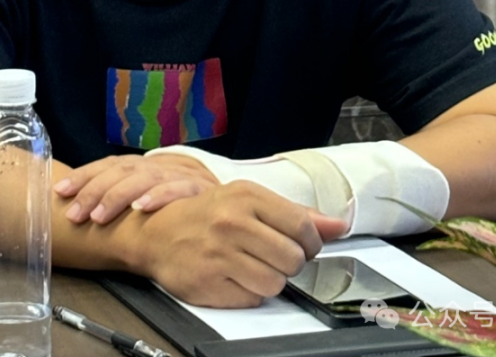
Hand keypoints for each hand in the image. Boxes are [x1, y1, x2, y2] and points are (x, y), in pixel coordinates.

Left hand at [54, 152, 218, 223]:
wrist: (226, 202)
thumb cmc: (179, 203)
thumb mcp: (147, 194)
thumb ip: (120, 194)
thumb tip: (77, 204)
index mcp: (141, 165)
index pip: (108, 163)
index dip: (84, 176)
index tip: (60, 191)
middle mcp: (157, 164)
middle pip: (121, 169)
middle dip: (94, 191)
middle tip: (75, 214)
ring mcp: (178, 173)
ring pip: (144, 176)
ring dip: (119, 196)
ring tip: (100, 216)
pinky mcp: (199, 187)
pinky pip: (178, 188)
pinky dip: (160, 196)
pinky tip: (143, 207)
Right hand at [131, 180, 348, 307]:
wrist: (157, 232)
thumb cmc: (207, 214)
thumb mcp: (248, 200)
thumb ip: (295, 213)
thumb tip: (338, 225)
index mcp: (246, 196)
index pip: (302, 225)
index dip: (310, 242)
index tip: (301, 245)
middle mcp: (232, 222)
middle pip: (292, 259)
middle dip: (289, 263)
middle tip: (272, 255)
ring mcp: (219, 254)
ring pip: (275, 283)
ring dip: (269, 280)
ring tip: (251, 265)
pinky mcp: (209, 284)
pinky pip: (251, 300)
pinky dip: (248, 293)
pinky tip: (234, 276)